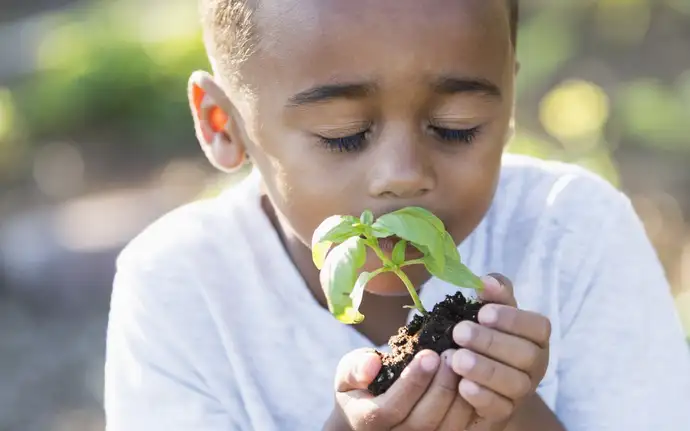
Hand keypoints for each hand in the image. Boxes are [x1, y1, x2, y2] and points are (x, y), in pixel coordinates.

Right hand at [326, 347, 474, 429]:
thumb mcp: (347, 375)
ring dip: (459, 396)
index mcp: (367, 422)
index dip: (412, 383)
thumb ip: (355, 369)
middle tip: (452, 355)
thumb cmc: (361, 389)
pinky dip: (472, 406)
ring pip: (446, 428)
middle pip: (422, 421)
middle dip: (440, 387)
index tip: (429, 354)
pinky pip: (462, 429)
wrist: (370, 419)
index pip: (390, 409)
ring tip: (464, 363)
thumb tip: (372, 364)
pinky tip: (474, 379)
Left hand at [450, 274, 550, 426]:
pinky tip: (462, 385)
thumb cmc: (484, 334)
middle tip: (459, 332)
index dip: (512, 319)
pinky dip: (482, 397)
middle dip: (491, 342)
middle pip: (526, 355)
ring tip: (456, 358)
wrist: (475, 376)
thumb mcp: (490, 310)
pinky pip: (500, 408)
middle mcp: (535, 364)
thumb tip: (486, 281)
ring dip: (484, 370)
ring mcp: (522, 391)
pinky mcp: (505, 413)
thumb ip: (493, 293)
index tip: (483, 312)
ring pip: (514, 384)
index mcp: (535, 336)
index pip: (538, 326)